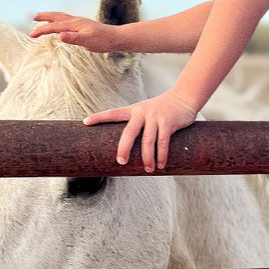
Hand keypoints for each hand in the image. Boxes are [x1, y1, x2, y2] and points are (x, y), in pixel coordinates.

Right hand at [31, 11, 119, 50]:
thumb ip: (73, 39)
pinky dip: (58, 21)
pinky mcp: (83, 26)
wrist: (116, 37)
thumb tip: (60, 35)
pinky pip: (66, 20)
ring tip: (42, 19)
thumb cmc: (102, 41)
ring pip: (61, 17)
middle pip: (56, 16)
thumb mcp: (88, 42)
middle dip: (43, 17)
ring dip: (50, 17)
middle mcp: (76, 21)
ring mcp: (79, 22)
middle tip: (32, 18)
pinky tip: (60, 26)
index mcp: (74, 24)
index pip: (54, 26)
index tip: (31, 35)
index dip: (42, 30)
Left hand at [83, 88, 198, 171]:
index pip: (113, 113)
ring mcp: (155, 117)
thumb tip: (130, 148)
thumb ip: (139, 125)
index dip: (99, 117)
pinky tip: (160, 165)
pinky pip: (163, 142)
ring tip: (148, 170)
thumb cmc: (163, 110)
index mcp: (133, 110)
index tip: (85, 122)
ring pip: (147, 140)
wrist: (183, 98)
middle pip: (129, 132)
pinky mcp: (168, 122)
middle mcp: (142, 112)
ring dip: (147, 157)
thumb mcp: (147, 112)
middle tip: (121, 162)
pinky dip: (161, 155)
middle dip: (124, 148)